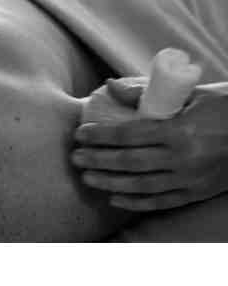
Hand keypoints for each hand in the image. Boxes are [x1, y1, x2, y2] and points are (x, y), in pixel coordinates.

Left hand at [72, 77, 227, 210]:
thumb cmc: (223, 107)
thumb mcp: (189, 93)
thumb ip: (146, 92)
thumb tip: (109, 86)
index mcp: (179, 130)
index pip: (128, 135)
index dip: (100, 136)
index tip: (80, 135)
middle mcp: (183, 158)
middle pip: (129, 162)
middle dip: (98, 161)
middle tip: (75, 158)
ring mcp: (190, 179)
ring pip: (141, 185)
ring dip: (110, 183)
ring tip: (87, 178)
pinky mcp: (197, 192)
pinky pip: (161, 201)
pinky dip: (136, 202)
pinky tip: (115, 198)